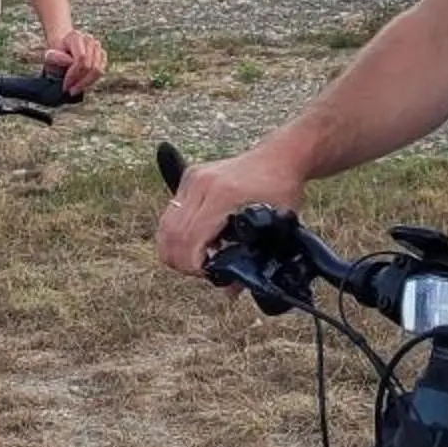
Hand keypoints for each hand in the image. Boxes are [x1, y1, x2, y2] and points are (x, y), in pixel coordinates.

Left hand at [42, 28, 106, 95]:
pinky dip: (92, 81)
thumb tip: (69, 61)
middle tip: (70, 90)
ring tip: (75, 89)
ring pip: (98, 70)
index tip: (65, 86)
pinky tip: (82, 85)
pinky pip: (101, 71)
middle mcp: (90, 40)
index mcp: (76, 37)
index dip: (74, 74)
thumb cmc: (56, 53)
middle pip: (90, 66)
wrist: (63, 47)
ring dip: (86, 83)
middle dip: (79, 81)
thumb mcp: (49, 56)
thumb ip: (54, 57)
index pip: (81, 58)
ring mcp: (98, 47)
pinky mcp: (102, 54)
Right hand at [153, 145, 303, 279]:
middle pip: (171, 234)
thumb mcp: (276, 229)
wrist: (280, 156)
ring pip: (165, 224)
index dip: (192, 265)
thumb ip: (252, 261)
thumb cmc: (282, 190)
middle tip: (201, 271)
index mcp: (222, 196)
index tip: (208, 274)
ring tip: (198, 258)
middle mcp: (201, 184)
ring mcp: (192, 179)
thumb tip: (230, 290)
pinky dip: (177, 233)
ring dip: (175, 248)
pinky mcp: (189, 177)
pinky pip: (171, 212)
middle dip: (180, 261)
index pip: (189, 238)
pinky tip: (198, 240)